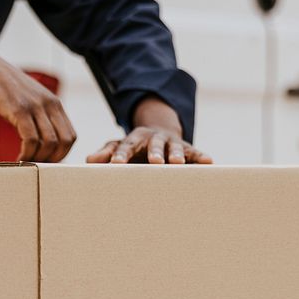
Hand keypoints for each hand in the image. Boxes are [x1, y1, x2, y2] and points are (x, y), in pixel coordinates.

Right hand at [0, 43, 75, 161]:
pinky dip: (26, 154)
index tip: (47, 161)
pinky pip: (31, 139)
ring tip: (25, 162)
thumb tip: (42, 141)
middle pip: (64, 142)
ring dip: (38, 158)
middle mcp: (49, 105)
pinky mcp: (19, 110)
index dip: (62, 154)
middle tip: (37, 166)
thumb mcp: (30, 100)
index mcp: (55, 104)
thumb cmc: (5, 88)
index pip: (71, 136)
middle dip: (52, 160)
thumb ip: (40, 116)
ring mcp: (35, 107)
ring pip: (49, 143)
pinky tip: (18, 158)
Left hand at [86, 96, 211, 163]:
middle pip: (153, 144)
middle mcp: (154, 139)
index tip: (116, 164)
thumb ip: (106, 153)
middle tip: (154, 162)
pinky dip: (201, 157)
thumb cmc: (135, 149)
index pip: (126, 146)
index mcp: (135, 139)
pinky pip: (196, 152)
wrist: (160, 134)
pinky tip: (209, 162)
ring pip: (175, 147)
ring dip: (176, 154)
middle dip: (154, 152)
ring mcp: (172, 143)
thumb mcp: (119, 148)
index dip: (121, 155)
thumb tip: (89, 160)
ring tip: (176, 163)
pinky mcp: (188, 149)